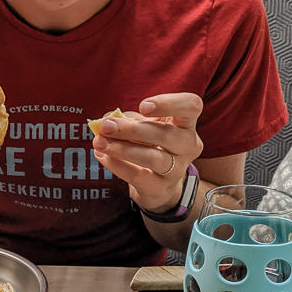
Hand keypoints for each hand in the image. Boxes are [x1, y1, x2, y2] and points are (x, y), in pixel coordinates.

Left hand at [91, 93, 203, 212]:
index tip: (142, 106)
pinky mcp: (161, 188)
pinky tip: (103, 156)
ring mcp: (177, 169)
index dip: (169, 103)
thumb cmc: (151, 145)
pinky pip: (139, 176)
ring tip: (99, 142)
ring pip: (153, 158)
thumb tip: (107, 120)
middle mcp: (188, 145)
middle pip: (166, 134)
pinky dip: (118, 165)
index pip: (192, 106)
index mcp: (186, 123)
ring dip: (123, 148)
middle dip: (132, 129)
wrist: (159, 184)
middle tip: (106, 126)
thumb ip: (127, 119)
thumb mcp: (143, 126)